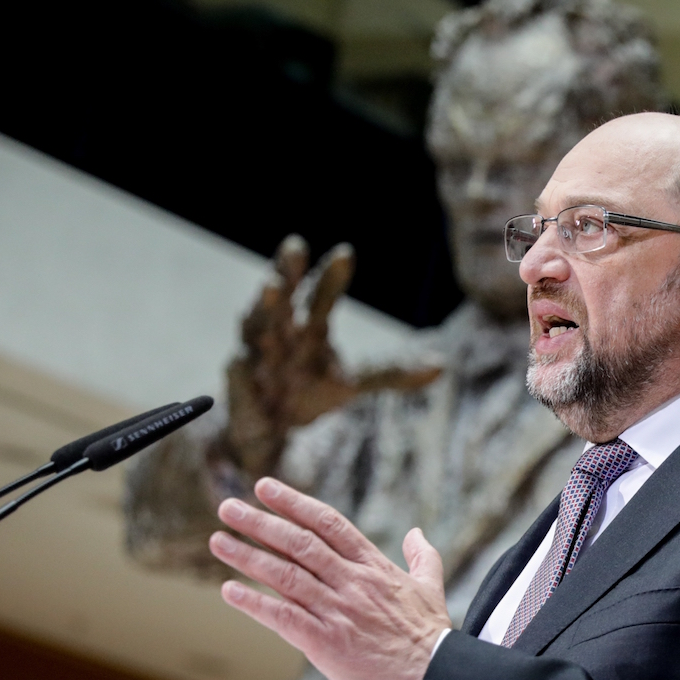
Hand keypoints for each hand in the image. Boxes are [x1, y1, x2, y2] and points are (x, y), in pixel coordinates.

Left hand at [209, 478, 452, 679]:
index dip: (293, 503)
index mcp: (372, 566)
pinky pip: (283, 618)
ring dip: (247, 557)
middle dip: (260, 522)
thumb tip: (415, 533)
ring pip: (285, 575)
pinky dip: (254, 604)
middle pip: (298, 543)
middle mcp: (350, 582)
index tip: (264, 487)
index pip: (327, 523)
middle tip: (228, 507)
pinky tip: (229, 591)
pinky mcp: (325, 642)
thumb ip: (422, 556)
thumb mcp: (430, 587)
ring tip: (218, 541)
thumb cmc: (429, 636)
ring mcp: (336, 611)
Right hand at [223, 235, 440, 480]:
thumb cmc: (309, 391)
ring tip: (271, 286)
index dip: (332, 275)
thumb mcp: (353, 381)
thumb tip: (441, 365)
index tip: (346, 253)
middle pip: (282, 296)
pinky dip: (239, 369)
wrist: (273, 433)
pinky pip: (237, 376)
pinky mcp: (240, 387)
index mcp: (308, 326)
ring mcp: (256, 357)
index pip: (321, 294)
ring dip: (263, 306)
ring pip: (256, 326)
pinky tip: (240, 362)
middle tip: (293, 246)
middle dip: (285, 271)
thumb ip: (390, 370)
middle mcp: (280, 333)